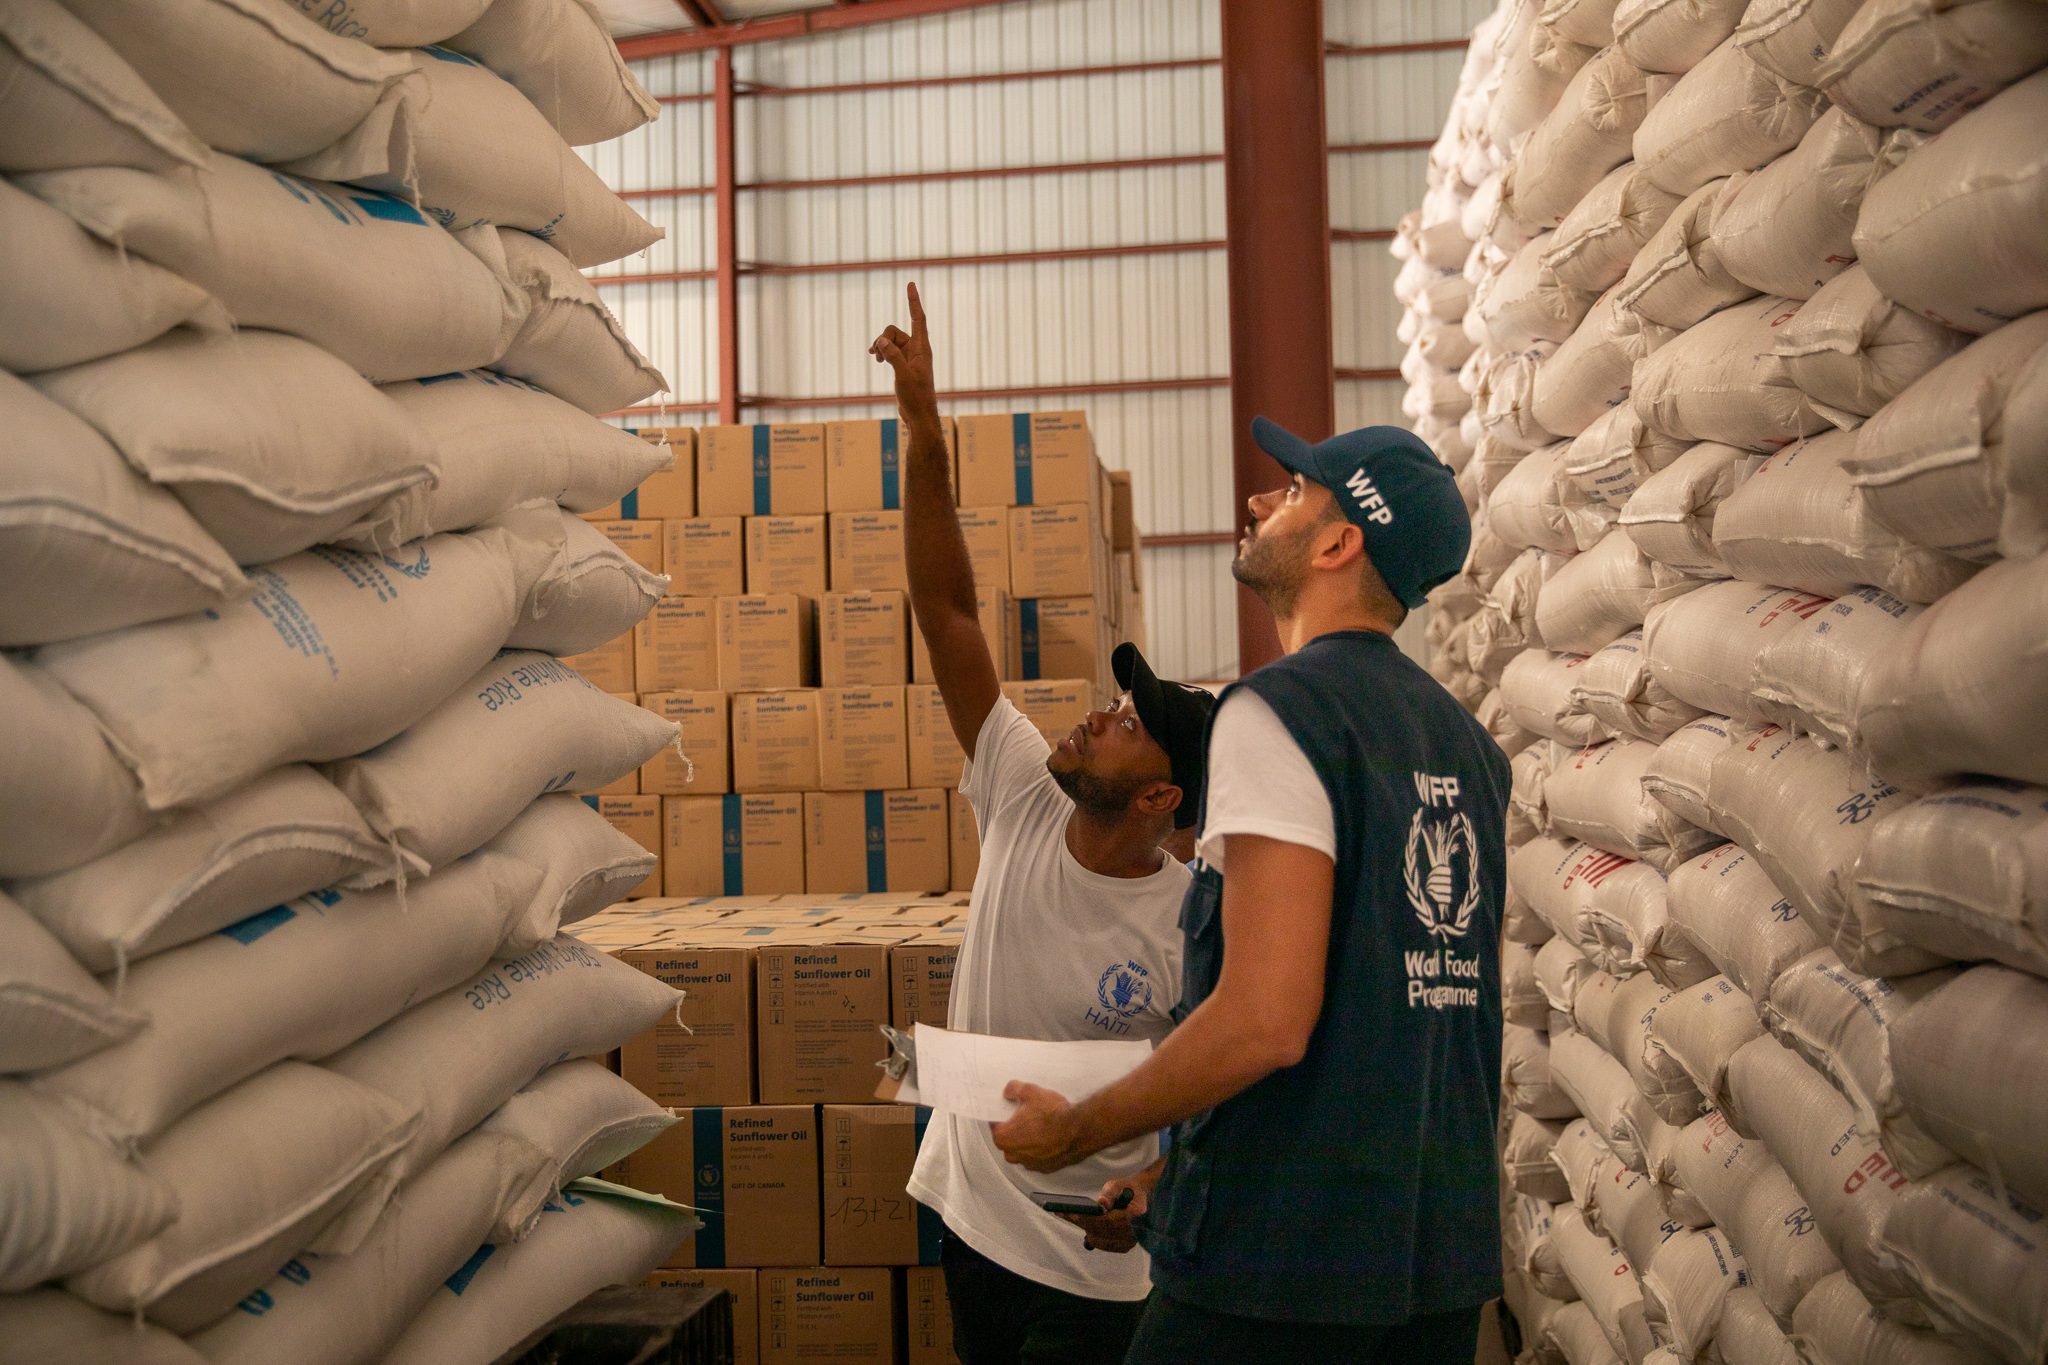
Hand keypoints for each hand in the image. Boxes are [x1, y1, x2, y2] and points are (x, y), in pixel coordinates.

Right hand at [869, 281, 939, 425]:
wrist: (918, 415)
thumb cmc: (916, 397)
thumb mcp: (903, 376)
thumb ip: (893, 357)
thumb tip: (881, 341)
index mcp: (922, 349)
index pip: (918, 319)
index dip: (914, 301)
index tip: (911, 284)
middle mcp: (917, 350)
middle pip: (895, 330)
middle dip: (883, 338)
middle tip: (877, 354)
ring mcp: (909, 357)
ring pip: (890, 340)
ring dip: (880, 346)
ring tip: (875, 358)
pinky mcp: (902, 365)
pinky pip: (889, 350)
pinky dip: (882, 351)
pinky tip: (875, 358)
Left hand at [991, 1081, 1089, 1172]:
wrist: (1079, 1130)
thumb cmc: (1053, 1115)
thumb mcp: (1030, 1091)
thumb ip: (1013, 1089)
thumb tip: (1009, 1092)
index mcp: (1003, 1138)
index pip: (995, 1125)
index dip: (1002, 1115)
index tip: (1010, 1109)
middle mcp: (1013, 1155)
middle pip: (1008, 1139)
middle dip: (1015, 1128)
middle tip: (1028, 1115)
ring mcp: (1030, 1164)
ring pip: (1023, 1150)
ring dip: (1029, 1140)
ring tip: (1042, 1125)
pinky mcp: (1045, 1168)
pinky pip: (1038, 1157)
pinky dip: (1042, 1149)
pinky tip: (1051, 1136)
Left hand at [1056, 1174, 1153, 1253]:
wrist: (1149, 1200)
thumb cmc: (1132, 1190)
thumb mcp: (1122, 1184)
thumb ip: (1111, 1192)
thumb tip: (1101, 1204)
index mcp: (1132, 1218)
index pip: (1103, 1221)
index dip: (1084, 1217)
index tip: (1069, 1212)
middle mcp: (1130, 1234)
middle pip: (1098, 1232)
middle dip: (1079, 1221)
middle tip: (1060, 1211)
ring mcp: (1128, 1243)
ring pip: (1099, 1240)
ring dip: (1084, 1228)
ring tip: (1067, 1216)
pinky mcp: (1125, 1247)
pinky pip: (1103, 1244)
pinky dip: (1093, 1235)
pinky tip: (1081, 1225)